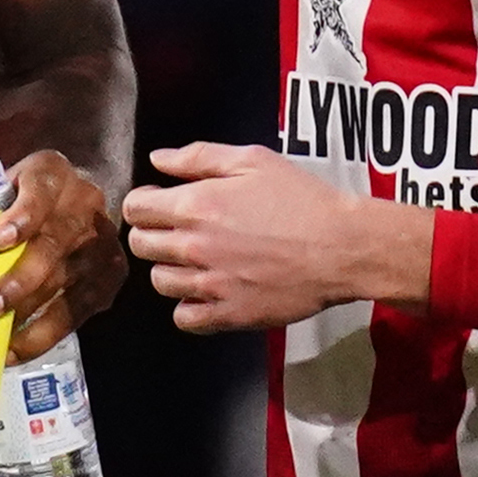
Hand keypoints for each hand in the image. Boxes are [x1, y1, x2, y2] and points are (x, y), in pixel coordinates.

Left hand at [0, 149, 123, 359]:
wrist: (73, 195)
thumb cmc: (19, 193)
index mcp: (51, 175)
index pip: (40, 193)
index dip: (21, 218)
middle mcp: (83, 206)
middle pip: (53, 248)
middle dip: (17, 282)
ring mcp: (100, 244)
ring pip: (68, 287)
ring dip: (30, 319)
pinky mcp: (108, 278)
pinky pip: (77, 313)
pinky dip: (45, 335)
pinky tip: (14, 350)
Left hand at [124, 142, 430, 332]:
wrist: (343, 247)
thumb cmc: (301, 199)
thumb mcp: (252, 161)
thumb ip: (197, 157)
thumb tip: (158, 160)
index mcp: (194, 205)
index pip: (134, 209)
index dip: (142, 203)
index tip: (159, 204)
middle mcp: (194, 246)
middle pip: (140, 245)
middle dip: (150, 234)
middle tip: (176, 231)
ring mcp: (210, 284)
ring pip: (159, 282)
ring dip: (169, 269)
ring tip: (193, 261)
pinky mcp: (230, 314)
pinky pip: (184, 319)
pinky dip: (188, 307)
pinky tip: (205, 293)